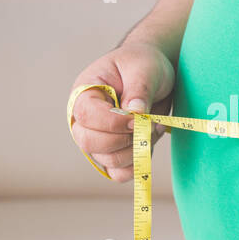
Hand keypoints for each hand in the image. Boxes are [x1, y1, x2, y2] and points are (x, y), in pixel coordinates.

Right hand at [68, 41, 174, 181]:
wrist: (154, 76)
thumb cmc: (143, 65)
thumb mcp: (145, 68)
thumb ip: (139, 88)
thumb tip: (135, 111)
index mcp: (84, 93)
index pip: (86, 115)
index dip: (113, 121)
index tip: (139, 116)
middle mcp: (84, 120)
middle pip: (89, 143)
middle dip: (124, 139)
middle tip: (150, 123)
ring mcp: (97, 139)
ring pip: (108, 160)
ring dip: (137, 149)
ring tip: (154, 126)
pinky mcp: (113, 154)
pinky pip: (119, 173)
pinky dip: (137, 164)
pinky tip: (149, 143)